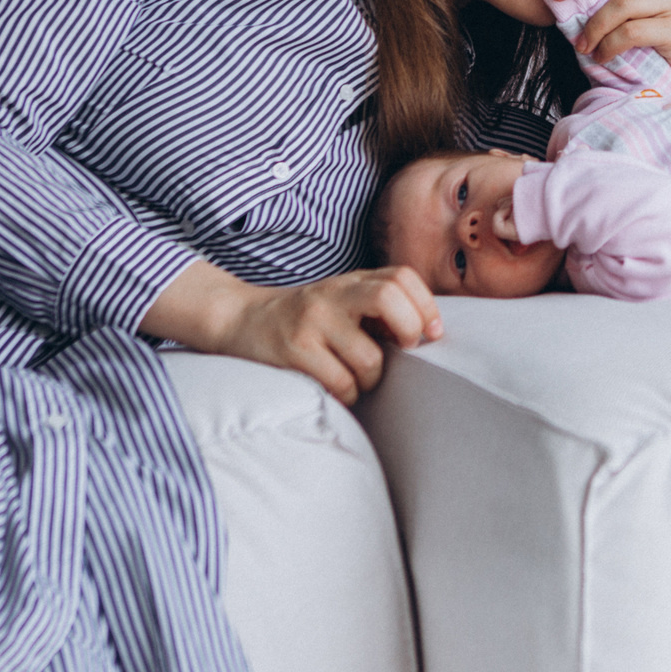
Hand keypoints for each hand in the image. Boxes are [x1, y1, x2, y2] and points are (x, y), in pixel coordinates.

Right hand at [142, 260, 443, 405]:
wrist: (240, 320)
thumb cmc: (305, 319)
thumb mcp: (342, 300)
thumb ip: (379, 305)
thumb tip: (431, 331)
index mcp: (351, 282)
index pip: (402, 277)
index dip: (426, 305)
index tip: (431, 333)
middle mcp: (333, 296)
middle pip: (390, 298)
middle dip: (410, 329)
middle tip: (405, 349)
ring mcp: (312, 321)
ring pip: (369, 357)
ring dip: (373, 378)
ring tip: (359, 378)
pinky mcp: (294, 351)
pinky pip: (341, 382)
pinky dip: (349, 394)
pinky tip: (338, 389)